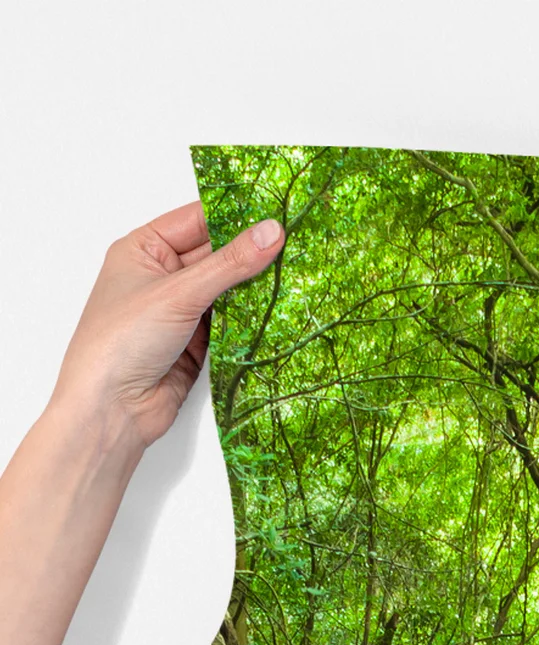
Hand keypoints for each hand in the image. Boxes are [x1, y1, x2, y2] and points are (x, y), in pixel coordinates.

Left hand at [50, 201, 284, 448]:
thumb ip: (229, 264)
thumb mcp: (179, 293)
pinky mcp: (198, 343)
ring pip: (228, 291)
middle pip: (217, 255)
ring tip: (298, 275)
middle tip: (298, 245)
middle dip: (252, 254)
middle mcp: (162, 277)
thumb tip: (271, 232)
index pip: (198, 220)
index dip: (236, 216)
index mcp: (144, 249)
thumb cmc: (122, 342)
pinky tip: (280, 312)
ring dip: (256, 289)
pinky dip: (253, 320)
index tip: (277, 213)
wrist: (112, 410)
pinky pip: (233, 323)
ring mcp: (181, 310)